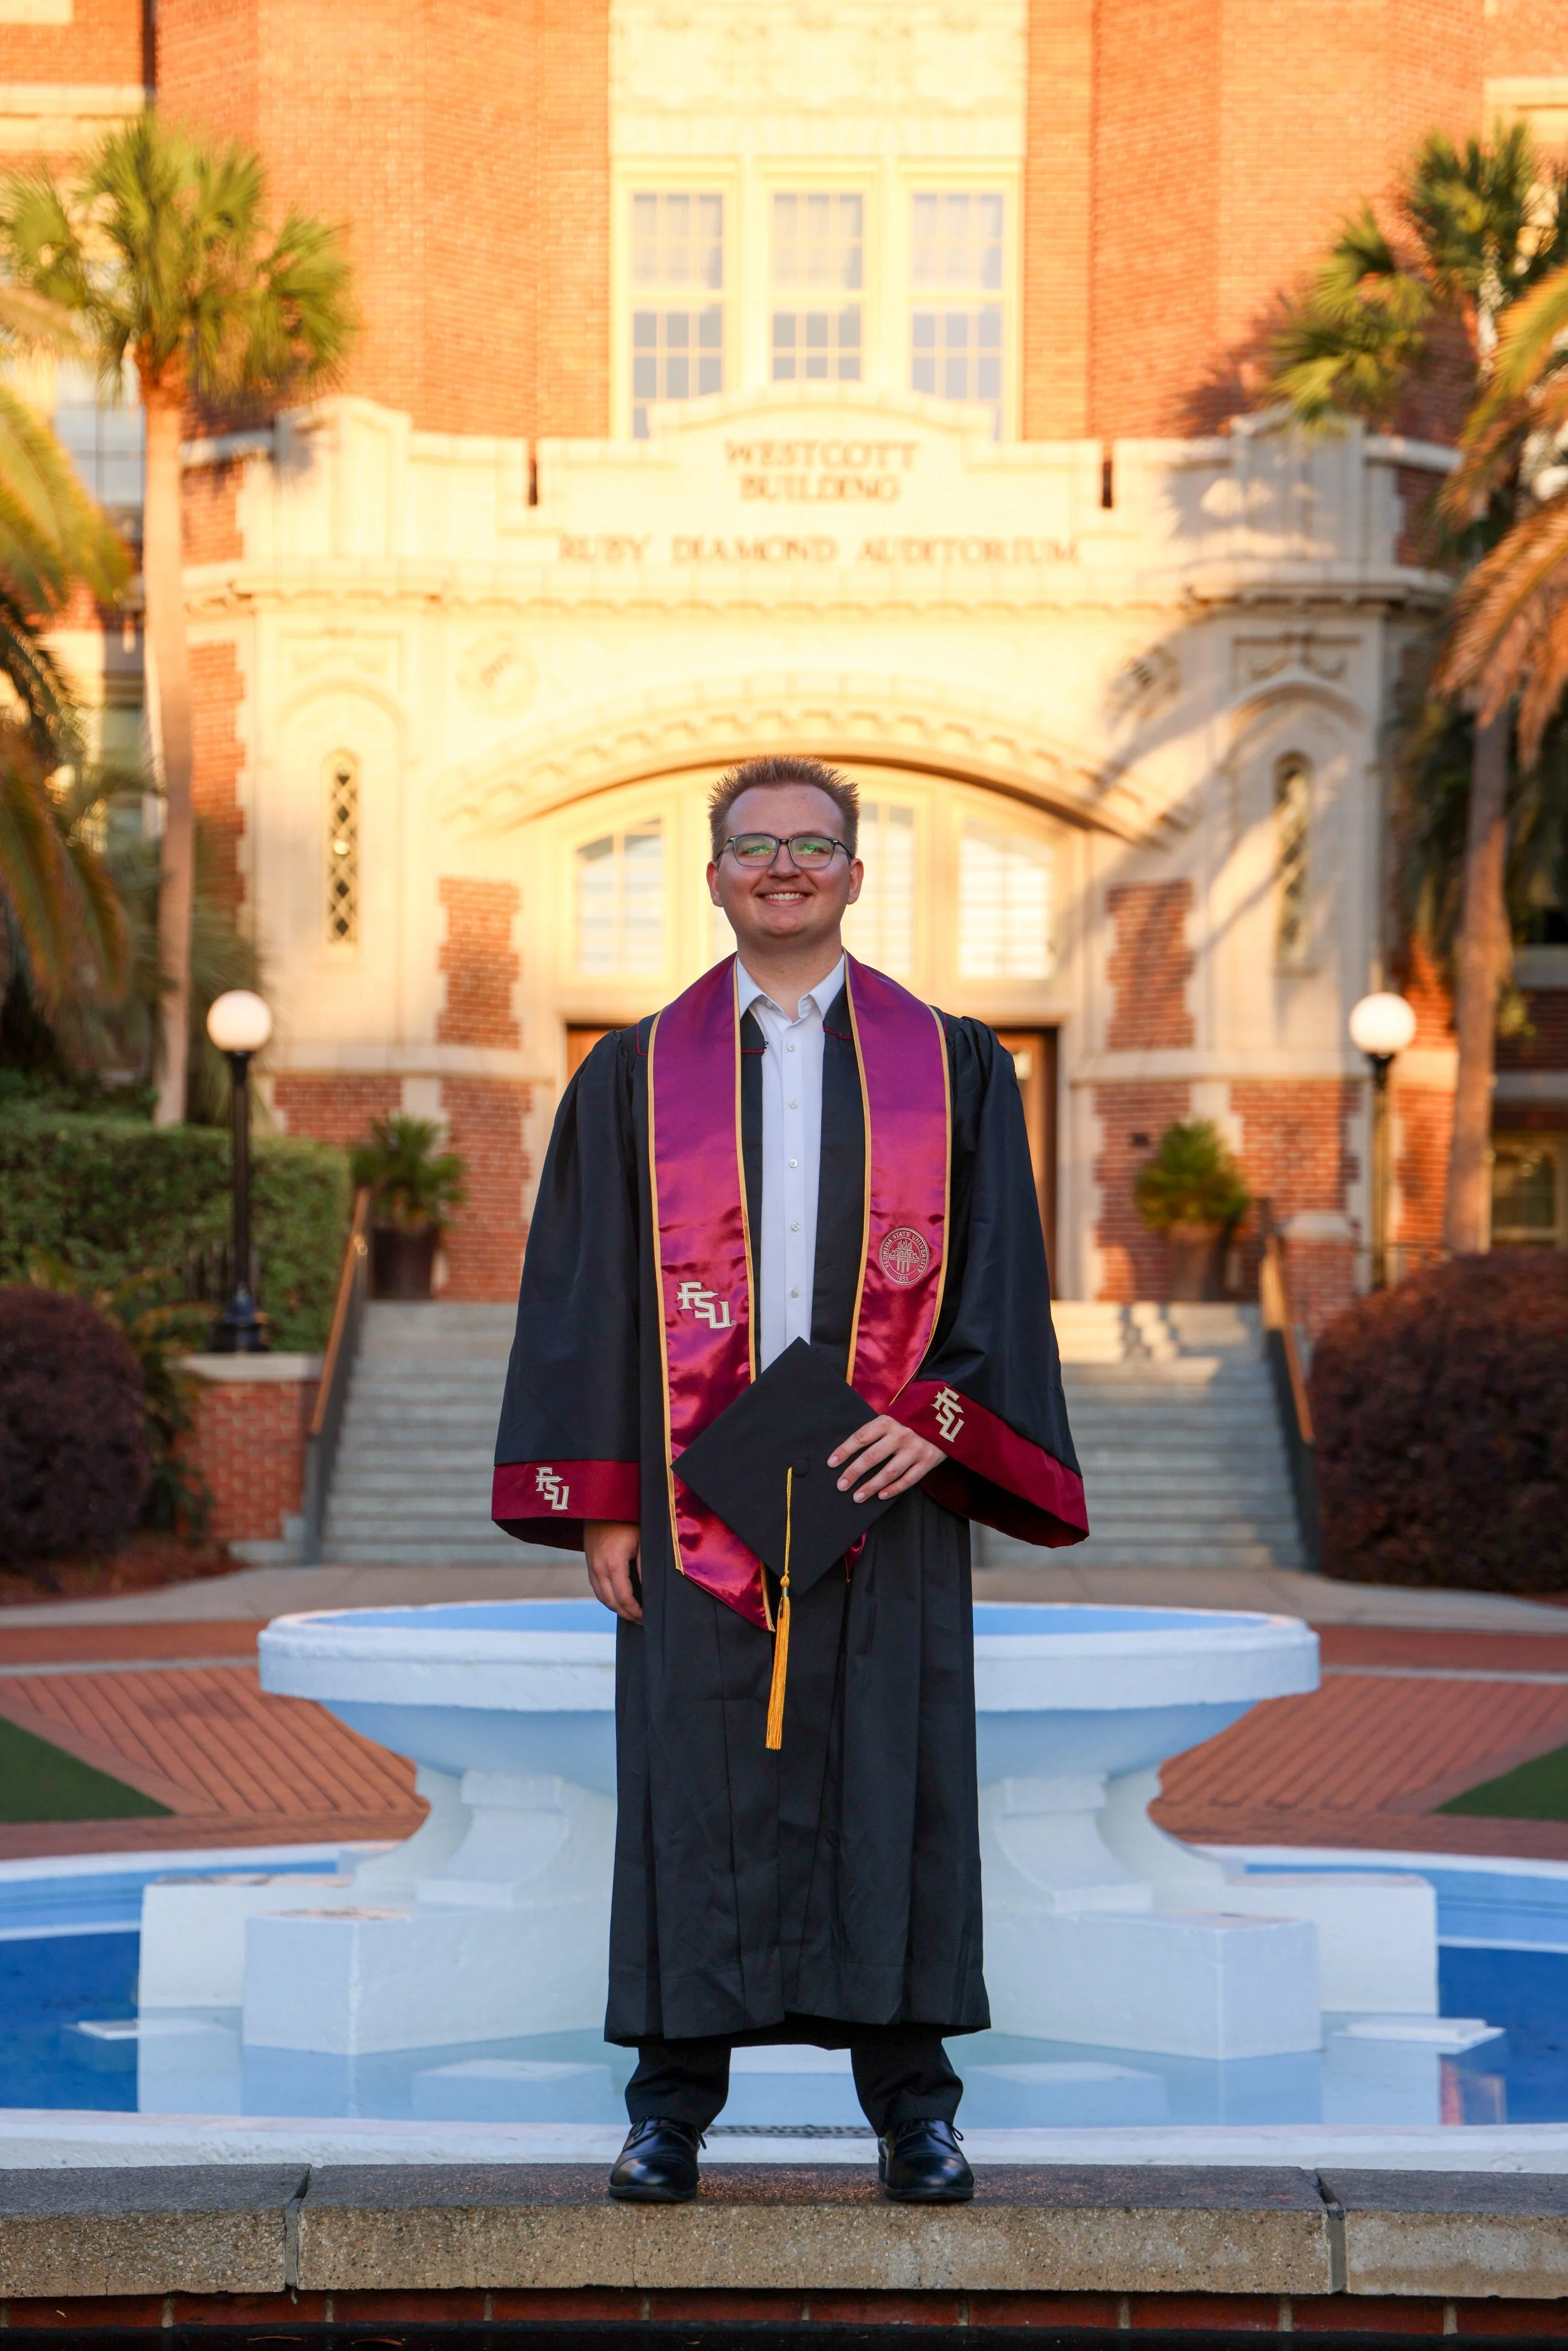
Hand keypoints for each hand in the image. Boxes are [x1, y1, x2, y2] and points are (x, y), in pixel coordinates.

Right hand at [585, 1520, 642, 1622]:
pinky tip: (618, 1600)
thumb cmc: (627, 1520)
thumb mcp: (641, 1540)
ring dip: (616, 1608)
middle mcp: (598, 1568)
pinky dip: (607, 1599)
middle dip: (627, 1614)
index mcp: (613, 1564)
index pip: (624, 1597)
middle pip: (611, 1602)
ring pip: (602, 1597)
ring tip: (631, 1614)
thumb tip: (650, 1589)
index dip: (635, 1611)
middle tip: (641, 1620)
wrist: (602, 1504)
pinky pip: (597, 1589)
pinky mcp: (589, 1564)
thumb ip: (644, 1566)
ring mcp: (591, 1567)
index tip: (646, 1617)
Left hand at [828, 1415, 943, 1503]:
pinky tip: (881, 1496)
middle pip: (872, 1457)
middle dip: (853, 1472)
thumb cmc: (913, 1418)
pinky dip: (893, 1489)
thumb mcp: (895, 1416)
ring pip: (889, 1472)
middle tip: (841, 1485)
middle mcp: (900, 1435)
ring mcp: (915, 1449)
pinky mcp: (928, 1461)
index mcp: (888, 1421)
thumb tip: (852, 1451)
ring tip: (857, 1496)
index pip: (861, 1437)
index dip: (844, 1451)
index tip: (831, 1463)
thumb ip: (877, 1430)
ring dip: (871, 1486)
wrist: (948, 1417)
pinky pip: (908, 1479)